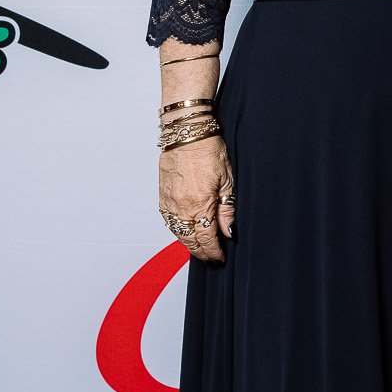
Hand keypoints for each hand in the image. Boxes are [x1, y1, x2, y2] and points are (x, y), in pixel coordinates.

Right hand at [160, 135, 235, 262]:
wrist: (186, 134)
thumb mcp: (227, 181)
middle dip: (202, 253)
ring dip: (189, 244)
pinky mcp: (162, 197)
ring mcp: (169, 203)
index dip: (214, 252)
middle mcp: (181, 207)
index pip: (207, 239)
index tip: (220, 257)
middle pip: (191, 241)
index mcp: (200, 204)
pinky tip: (186, 232)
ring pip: (178, 234)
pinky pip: (169, 222)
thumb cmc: (208, 150)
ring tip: (201, 248)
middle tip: (212, 258)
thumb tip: (229, 232)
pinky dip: (178, 231)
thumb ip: (227, 210)